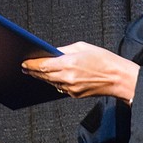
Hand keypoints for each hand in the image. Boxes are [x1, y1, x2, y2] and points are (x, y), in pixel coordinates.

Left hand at [22, 41, 138, 103]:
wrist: (118, 78)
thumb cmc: (104, 60)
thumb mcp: (83, 47)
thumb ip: (64, 50)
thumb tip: (52, 51)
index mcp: (69, 63)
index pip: (43, 65)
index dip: (31, 64)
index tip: (23, 62)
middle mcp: (68, 78)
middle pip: (43, 75)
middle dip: (32, 71)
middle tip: (24, 68)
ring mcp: (71, 88)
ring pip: (50, 82)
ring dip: (42, 77)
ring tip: (34, 72)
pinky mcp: (75, 95)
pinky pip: (59, 88)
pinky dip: (54, 82)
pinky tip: (51, 77)